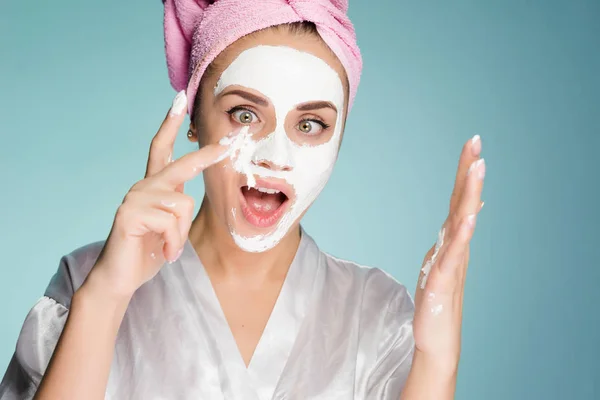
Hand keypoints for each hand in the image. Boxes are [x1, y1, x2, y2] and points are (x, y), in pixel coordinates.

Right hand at [83, 91, 230, 298]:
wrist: (121, 277)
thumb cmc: (148, 251)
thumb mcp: (170, 226)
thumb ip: (177, 208)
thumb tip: (190, 198)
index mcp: (154, 187)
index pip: (160, 148)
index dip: (169, 123)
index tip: (180, 99)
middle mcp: (143, 186)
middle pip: (180, 165)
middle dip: (207, 154)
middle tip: (232, 142)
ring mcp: (135, 198)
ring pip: (182, 206)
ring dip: (181, 234)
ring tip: (170, 248)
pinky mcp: (129, 214)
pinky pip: (170, 223)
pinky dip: (173, 243)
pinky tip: (163, 252)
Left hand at [412, 135, 484, 369]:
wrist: (437, 338)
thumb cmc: (438, 299)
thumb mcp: (443, 260)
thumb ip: (453, 236)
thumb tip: (465, 214)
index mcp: (452, 239)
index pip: (458, 199)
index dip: (464, 172)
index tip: (471, 145)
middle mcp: (456, 246)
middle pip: (463, 202)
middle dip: (469, 172)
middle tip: (476, 142)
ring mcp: (453, 262)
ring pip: (463, 222)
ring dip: (470, 194)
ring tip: (478, 168)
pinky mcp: (445, 280)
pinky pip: (455, 254)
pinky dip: (463, 235)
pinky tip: (470, 217)